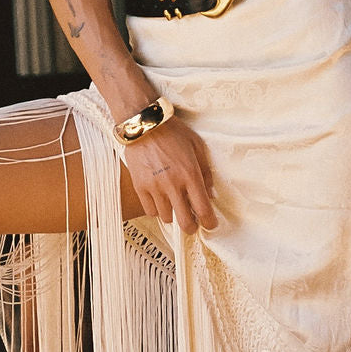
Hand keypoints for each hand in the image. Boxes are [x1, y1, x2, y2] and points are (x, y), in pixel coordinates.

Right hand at [122, 116, 217, 234]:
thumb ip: (205, 171)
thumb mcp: (197, 146)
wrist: (145, 124)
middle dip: (192, 227)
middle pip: (184, 222)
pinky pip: (150, 210)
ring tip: (174, 204)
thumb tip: (209, 194)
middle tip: (193, 224)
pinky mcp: (140, 187)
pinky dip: (157, 209)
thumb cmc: (173, 133)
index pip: (203, 209)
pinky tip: (160, 200)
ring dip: (173, 214)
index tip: (210, 224)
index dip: (209, 222)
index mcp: (190, 174)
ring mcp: (154, 187)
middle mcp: (173, 184)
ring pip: (167, 217)